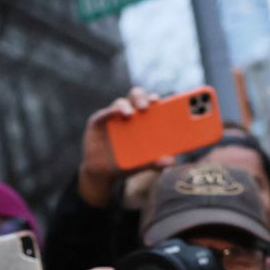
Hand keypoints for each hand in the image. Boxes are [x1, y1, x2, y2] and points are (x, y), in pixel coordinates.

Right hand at [78, 87, 175, 207]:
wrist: (103, 174)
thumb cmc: (125, 164)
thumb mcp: (142, 164)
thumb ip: (155, 162)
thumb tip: (171, 161)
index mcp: (141, 119)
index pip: (149, 102)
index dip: (153, 98)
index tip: (157, 101)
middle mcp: (127, 114)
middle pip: (136, 96)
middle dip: (141, 98)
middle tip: (145, 107)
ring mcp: (112, 116)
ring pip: (120, 103)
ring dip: (126, 106)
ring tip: (130, 115)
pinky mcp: (97, 121)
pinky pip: (104, 113)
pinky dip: (109, 112)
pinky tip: (115, 113)